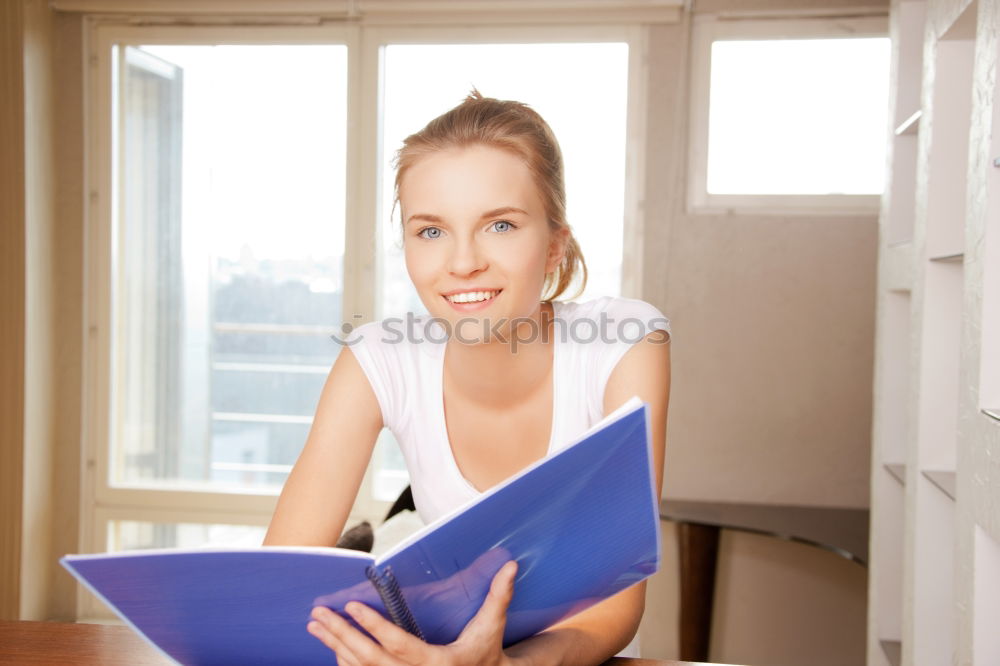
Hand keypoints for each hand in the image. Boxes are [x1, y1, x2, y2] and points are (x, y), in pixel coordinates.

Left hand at [308, 560, 518, 665]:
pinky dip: (345, 662)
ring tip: (316, 625)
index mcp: (438, 665)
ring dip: (336, 647)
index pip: (399, 645)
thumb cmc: (486, 653)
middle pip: (370, 660)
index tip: (352, 606)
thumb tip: (511, 566)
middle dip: (341, 636)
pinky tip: (332, 645)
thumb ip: (499, 596)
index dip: (374, 626)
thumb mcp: (492, 626)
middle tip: (319, 615)